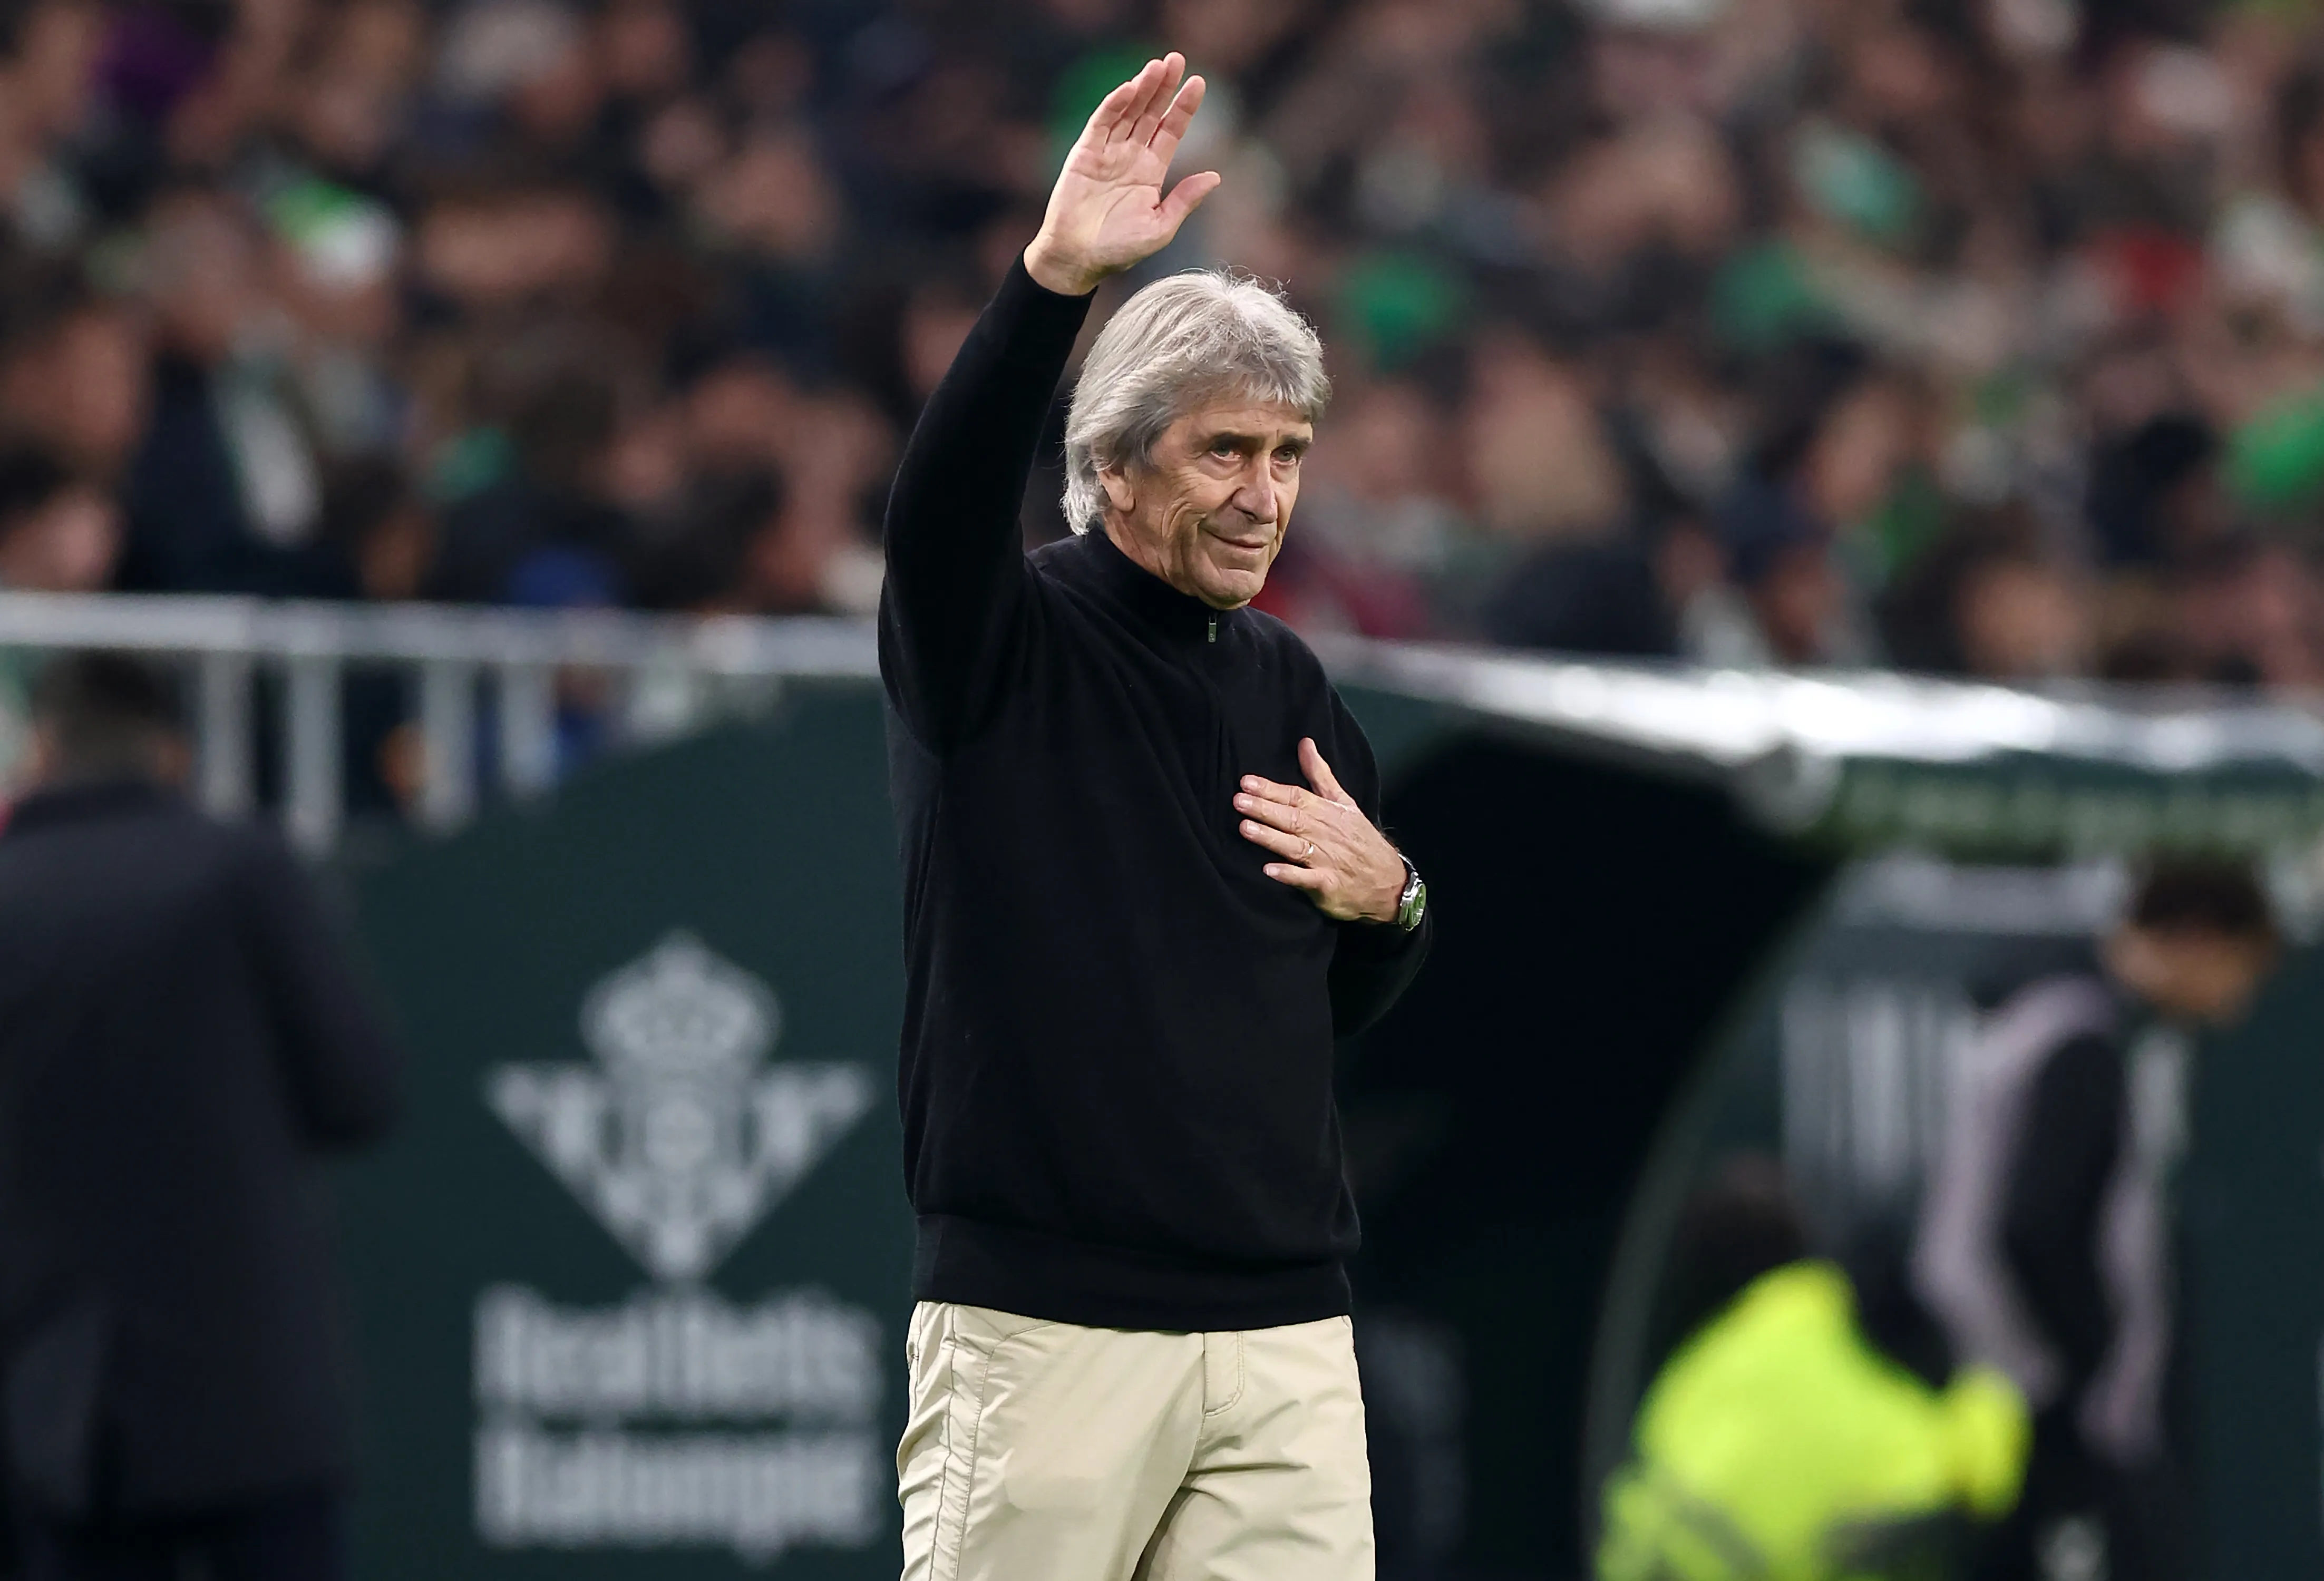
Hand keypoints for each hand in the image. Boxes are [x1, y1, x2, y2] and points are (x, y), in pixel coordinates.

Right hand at [1023, 53, 1220, 296]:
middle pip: (1151, 113)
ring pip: (1128, 112)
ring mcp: (1107, 152)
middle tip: (1177, 59)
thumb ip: (1184, 201)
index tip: (1199, 83)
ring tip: (1158, 65)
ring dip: (1142, 88)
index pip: (1171, 131)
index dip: (1184, 107)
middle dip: (1164, 86)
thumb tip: (1215, 177)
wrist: (1076, 259)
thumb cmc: (1118, 250)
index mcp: (1151, 172)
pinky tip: (1129, 88)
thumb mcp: (1160, 228)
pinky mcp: (1084, 153)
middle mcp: (1130, 156)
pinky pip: (1101, 123)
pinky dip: (1114, 105)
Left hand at [1235, 738, 1407, 922]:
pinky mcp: (1327, 885)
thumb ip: (1321, 775)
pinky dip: (1289, 875)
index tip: (1247, 782)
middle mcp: (1325, 834)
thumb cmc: (1360, 840)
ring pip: (1295, 846)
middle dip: (1265, 809)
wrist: (1390, 882)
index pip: (1297, 796)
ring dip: (1270, 837)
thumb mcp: (1345, 803)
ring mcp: (1326, 860)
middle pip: (1293, 818)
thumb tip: (1304, 743)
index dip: (1271, 789)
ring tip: (1245, 828)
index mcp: (1328, 812)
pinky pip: (1306, 880)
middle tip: (1239, 800)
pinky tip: (1269, 870)